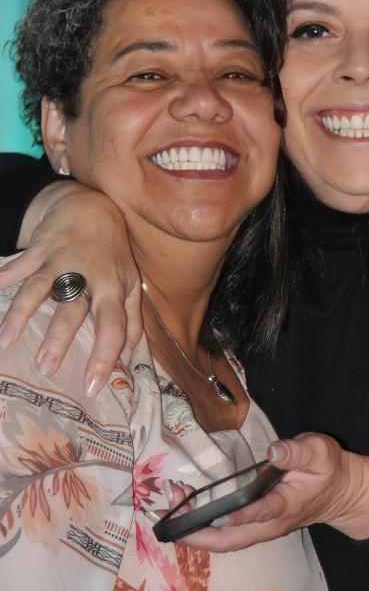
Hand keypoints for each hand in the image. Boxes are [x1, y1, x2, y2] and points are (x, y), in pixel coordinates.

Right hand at [0, 181, 140, 394]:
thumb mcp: (131, 282)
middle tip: (46, 368)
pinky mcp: (38, 249)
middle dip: (59, 338)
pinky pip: (16, 267)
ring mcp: (60, 261)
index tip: (92, 384)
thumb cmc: (113, 252)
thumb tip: (131, 354)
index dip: (106, 355)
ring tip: (7, 340)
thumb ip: (133, 318)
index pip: (114, 326)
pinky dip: (1, 279)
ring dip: (22, 313)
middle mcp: (87, 275)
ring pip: (39, 288)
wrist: (92, 206)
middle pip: (73, 309)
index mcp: (113, 288)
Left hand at [181, 434, 368, 551]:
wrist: (341, 494)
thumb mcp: (320, 451)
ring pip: (224, 541)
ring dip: (194, 531)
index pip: (260, 512)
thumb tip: (274, 450)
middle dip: (196, 531)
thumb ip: (298, 451)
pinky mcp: (255, 527)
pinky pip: (225, 535)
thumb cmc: (328, 469)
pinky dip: (202, 528)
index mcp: (287, 505)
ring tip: (169, 507)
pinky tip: (185, 509)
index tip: (214, 513)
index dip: (238, 515)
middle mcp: (271, 524)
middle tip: (168, 512)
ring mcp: (262, 529)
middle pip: (230, 540)